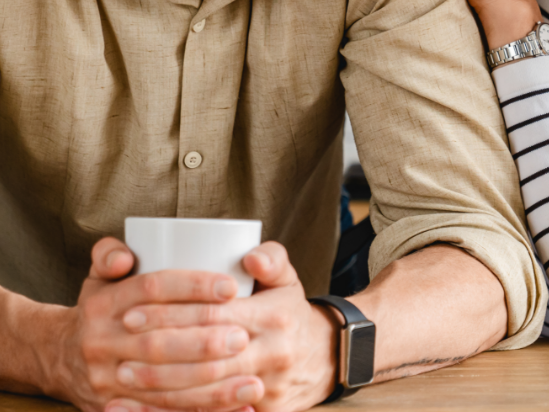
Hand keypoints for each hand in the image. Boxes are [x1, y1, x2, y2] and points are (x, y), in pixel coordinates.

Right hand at [45, 238, 252, 411]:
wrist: (59, 357)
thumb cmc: (100, 304)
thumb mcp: (99, 273)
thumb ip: (110, 253)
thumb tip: (125, 257)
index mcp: (104, 303)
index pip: (153, 288)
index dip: (193, 286)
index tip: (231, 287)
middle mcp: (102, 342)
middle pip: (158, 343)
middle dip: (204, 342)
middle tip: (243, 337)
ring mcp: (106, 381)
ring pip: (161, 386)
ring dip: (209, 388)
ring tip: (251, 383)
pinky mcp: (114, 409)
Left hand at [107, 242, 338, 411]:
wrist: (324, 358)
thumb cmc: (291, 312)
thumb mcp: (288, 280)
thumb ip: (272, 258)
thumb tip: (250, 256)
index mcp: (274, 316)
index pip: (213, 314)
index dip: (171, 313)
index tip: (132, 310)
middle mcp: (271, 353)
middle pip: (204, 356)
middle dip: (157, 351)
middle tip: (120, 345)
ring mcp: (267, 388)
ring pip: (204, 391)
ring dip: (159, 387)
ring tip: (122, 376)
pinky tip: (143, 411)